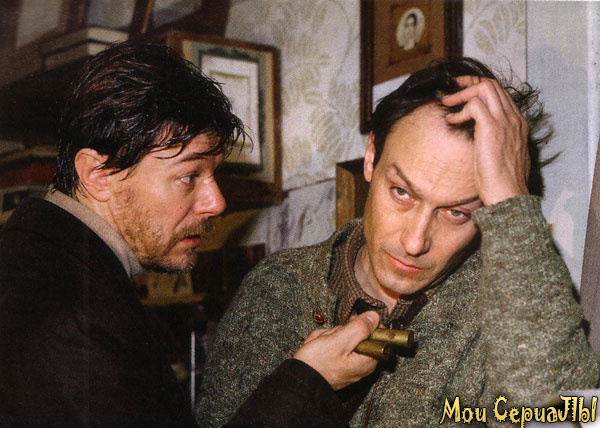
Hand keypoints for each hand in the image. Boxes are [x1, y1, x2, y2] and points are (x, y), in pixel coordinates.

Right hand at [293, 311, 379, 390]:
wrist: (298, 379)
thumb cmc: (317, 364)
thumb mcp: (339, 340)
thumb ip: (359, 328)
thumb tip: (375, 316)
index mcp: (367, 360)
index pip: (376, 334)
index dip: (364, 324)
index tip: (351, 322)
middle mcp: (360, 364)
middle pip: (357, 334)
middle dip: (340, 331)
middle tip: (330, 337)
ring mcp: (348, 364)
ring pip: (342, 337)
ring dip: (328, 335)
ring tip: (319, 343)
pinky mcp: (337, 364)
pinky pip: (333, 345)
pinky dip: (323, 342)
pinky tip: (315, 346)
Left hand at [441, 76, 529, 205]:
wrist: (508, 195)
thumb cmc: (500, 182)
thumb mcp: (499, 155)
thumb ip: (492, 140)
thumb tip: (476, 136)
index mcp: (517, 123)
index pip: (499, 93)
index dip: (478, 87)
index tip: (460, 91)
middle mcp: (514, 118)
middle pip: (492, 84)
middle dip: (468, 82)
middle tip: (449, 89)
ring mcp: (505, 122)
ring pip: (485, 87)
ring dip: (462, 92)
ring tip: (447, 103)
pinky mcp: (492, 128)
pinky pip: (474, 104)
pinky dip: (460, 109)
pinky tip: (451, 121)